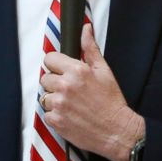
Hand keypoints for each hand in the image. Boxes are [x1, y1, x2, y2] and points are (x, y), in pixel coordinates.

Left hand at [41, 24, 144, 160]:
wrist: (117, 131)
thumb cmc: (112, 102)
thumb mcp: (104, 71)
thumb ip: (91, 49)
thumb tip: (85, 29)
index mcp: (77, 71)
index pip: (49, 59)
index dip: (56, 65)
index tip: (63, 72)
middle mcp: (65, 86)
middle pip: (45, 78)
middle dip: (56, 83)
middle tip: (71, 91)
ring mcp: (59, 104)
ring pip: (45, 96)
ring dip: (54, 100)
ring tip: (71, 105)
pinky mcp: (56, 120)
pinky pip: (46, 114)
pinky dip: (55, 116)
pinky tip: (70, 115)